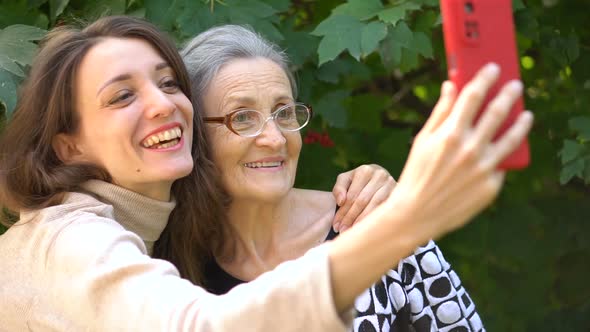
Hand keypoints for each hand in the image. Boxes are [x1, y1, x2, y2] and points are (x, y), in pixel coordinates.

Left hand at [331, 164, 395, 232]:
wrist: (381, 178)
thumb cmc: (360, 181)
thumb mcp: (347, 180)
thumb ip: (339, 189)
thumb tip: (341, 202)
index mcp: (365, 171)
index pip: (352, 195)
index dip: (343, 212)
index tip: (336, 225)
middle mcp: (379, 175)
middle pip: (362, 201)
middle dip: (351, 218)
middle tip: (342, 231)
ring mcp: (391, 184)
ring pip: (375, 206)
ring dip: (363, 221)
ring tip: (353, 231)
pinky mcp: (398, 194)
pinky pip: (385, 209)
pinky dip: (375, 220)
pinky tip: (367, 228)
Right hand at [387, 63, 532, 241]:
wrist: (417, 213)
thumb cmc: (417, 173)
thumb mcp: (423, 140)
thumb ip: (441, 112)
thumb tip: (451, 85)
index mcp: (450, 134)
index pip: (473, 96)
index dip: (485, 78)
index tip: (493, 68)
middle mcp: (471, 149)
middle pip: (497, 112)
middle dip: (508, 94)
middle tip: (516, 85)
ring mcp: (484, 168)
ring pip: (511, 138)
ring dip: (521, 122)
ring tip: (526, 114)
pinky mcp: (492, 186)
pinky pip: (501, 164)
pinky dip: (503, 154)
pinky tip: (504, 147)